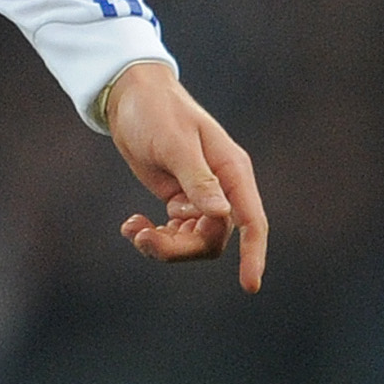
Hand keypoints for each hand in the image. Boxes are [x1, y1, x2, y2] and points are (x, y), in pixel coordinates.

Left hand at [102, 62, 267, 294]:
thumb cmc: (157, 111)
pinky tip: (130, 225)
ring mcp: (200, 196)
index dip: (253, 254)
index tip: (249, 286)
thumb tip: (220, 215)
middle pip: (213, 239)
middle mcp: (222, 187)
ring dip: (163, 245)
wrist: (130, 98)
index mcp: (231, 171)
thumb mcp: (174, 142)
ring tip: (132, 230)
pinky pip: (174, 233)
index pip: (252, 221)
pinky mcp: (178, 200)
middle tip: (143, 238)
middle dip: (179, 248)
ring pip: (192, 242)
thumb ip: (197, 179)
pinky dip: (152, 235)